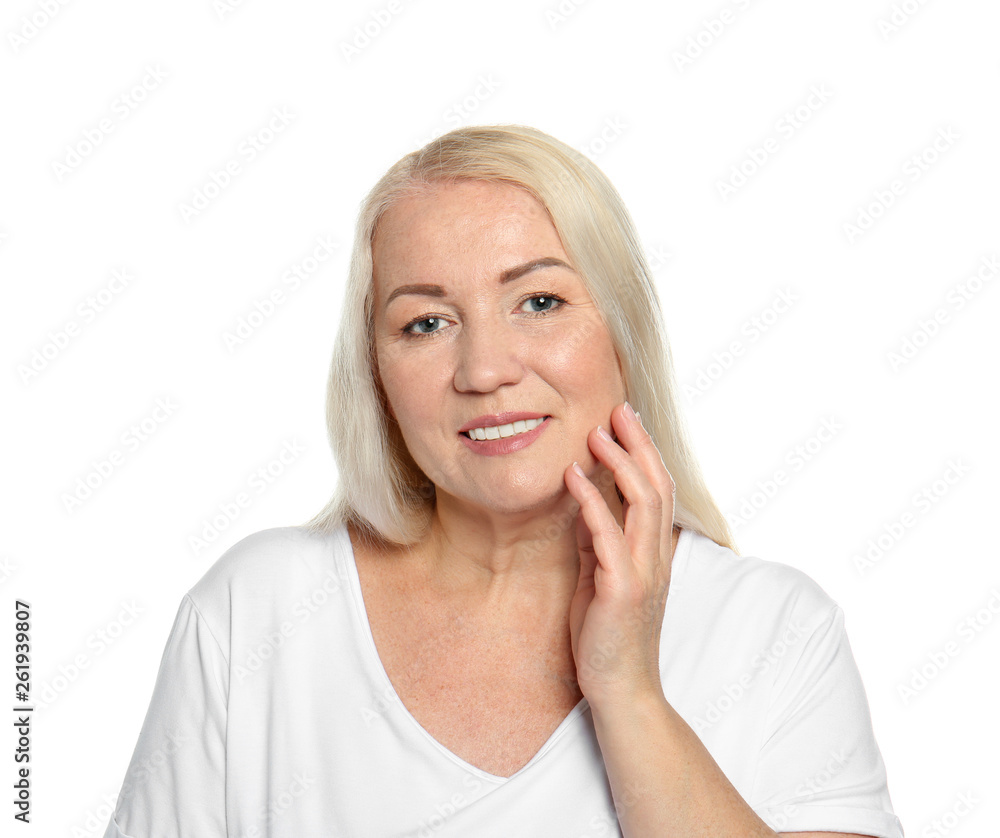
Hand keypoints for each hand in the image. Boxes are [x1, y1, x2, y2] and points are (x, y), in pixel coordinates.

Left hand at [564, 401, 675, 709]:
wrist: (620, 689)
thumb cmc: (607, 636)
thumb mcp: (601, 578)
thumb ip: (599, 543)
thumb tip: (586, 507)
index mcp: (654, 552)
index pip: (657, 490)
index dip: (644, 452)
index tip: (624, 420)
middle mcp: (656, 556)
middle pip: (656, 485)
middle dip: (638, 444)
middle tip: (617, 409)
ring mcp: (644, 571)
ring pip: (643, 502)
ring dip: (619, 462)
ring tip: (595, 433)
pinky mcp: (623, 588)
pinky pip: (609, 536)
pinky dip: (592, 502)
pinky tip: (574, 476)